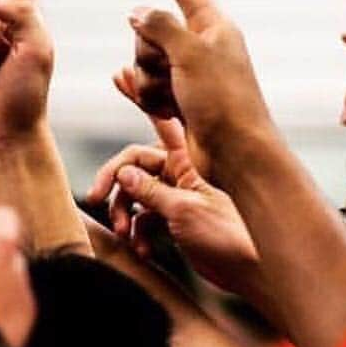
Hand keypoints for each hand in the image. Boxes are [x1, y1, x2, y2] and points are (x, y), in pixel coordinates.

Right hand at [87, 114, 258, 291]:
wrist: (252, 269)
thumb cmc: (231, 236)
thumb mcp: (184, 211)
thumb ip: (150, 192)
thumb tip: (122, 175)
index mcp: (190, 158)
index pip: (158, 119)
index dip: (139, 98)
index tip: (120, 77)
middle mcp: (183, 171)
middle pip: (134, 164)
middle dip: (113, 181)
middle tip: (93, 196)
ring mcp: (178, 194)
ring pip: (135, 193)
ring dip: (124, 213)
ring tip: (124, 233)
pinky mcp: (175, 218)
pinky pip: (145, 218)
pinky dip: (139, 232)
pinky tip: (142, 248)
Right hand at [128, 0, 273, 159]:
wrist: (235, 153)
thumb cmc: (224, 102)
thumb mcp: (191, 54)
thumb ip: (160, 26)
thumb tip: (137, 12)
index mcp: (214, 26)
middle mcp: (201, 46)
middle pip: (151, 32)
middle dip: (147, 53)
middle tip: (171, 75)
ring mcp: (188, 74)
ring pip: (144, 64)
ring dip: (148, 83)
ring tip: (172, 101)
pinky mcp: (179, 99)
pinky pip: (147, 88)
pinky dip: (146, 96)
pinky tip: (156, 106)